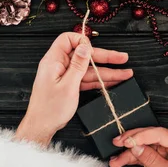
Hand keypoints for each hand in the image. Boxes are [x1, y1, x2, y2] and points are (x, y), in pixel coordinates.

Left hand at [15, 32, 132, 146]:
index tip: (94, 50)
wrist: (42, 126)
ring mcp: (64, 75)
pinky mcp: (69, 85)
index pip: (68, 39)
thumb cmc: (50, 109)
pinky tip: (114, 82)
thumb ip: (78, 65)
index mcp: (54, 61)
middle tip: (122, 58)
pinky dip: (100, 81)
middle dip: (104, 57)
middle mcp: (59, 65)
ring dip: (107, 71)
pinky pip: (86, 79)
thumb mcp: (68, 86)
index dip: (82, 42)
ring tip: (125, 73)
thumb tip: (84, 47)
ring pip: (89, 69)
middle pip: (84, 55)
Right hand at [110, 127, 167, 166]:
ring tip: (116, 159)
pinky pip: (147, 154)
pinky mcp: (165, 158)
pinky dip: (135, 158)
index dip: (141, 136)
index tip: (127, 141)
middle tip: (117, 143)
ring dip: (130, 152)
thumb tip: (136, 147)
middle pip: (151, 136)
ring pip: (146, 146)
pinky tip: (123, 160)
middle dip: (132, 140)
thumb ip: (151, 159)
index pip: (159, 134)